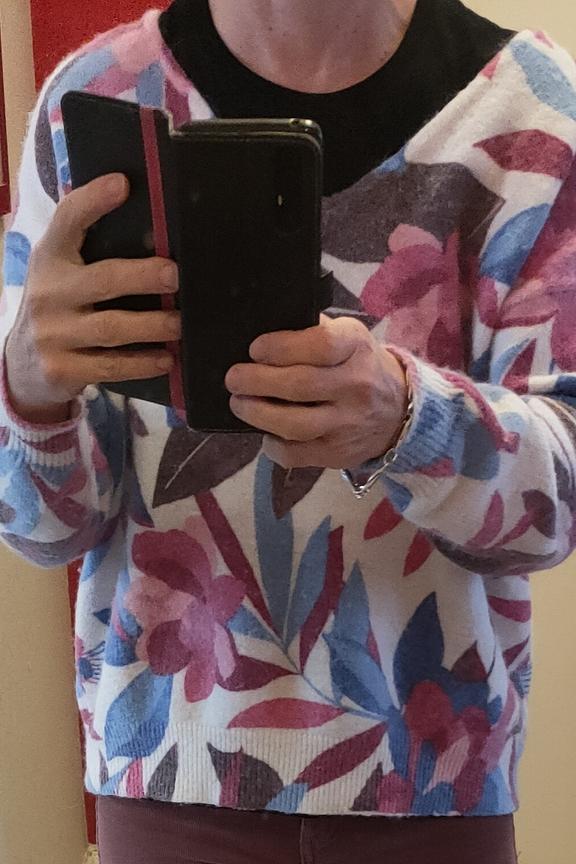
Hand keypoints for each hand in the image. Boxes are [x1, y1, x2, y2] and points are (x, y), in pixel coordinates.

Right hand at [5, 174, 180, 423]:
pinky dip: (142, 363)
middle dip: (144, 277)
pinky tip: (166, 359)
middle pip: (103, 280)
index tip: (123, 184)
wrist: (22, 365)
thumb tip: (141, 212)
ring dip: (153, 326)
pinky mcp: (62, 369)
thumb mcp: (60, 271)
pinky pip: (110, 366)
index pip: (67, 220)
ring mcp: (53, 334)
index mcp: (50, 257)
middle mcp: (48, 292)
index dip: (93, 201)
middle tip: (177, 275)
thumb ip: (87, 247)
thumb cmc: (58, 307)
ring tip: (181, 323)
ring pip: (112, 328)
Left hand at [225, 315, 408, 468]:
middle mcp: (356, 386)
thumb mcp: (347, 337)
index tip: (256, 349)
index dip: (280, 347)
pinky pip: (294, 454)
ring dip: (256, 413)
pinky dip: (271, 445)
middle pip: (299, 385)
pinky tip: (266, 432)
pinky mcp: (338, 454)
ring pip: (294, 424)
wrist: (397, 412)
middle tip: (234, 378)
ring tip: (239, 403)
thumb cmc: (358, 366)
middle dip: (255, 380)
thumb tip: (263, 329)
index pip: (320, 345)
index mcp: (356, 347)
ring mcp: (348, 424)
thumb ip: (311, 331)